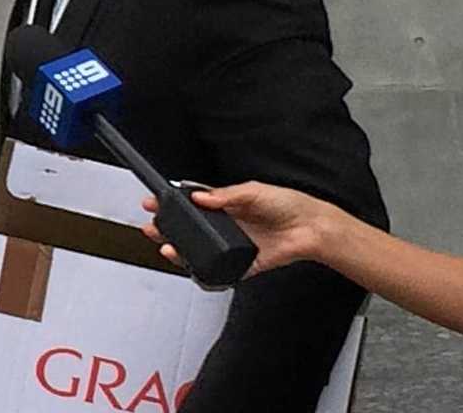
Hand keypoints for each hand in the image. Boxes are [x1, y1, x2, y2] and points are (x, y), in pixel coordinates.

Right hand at [141, 182, 336, 278]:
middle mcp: (226, 226)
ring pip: (198, 251)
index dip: (172, 205)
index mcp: (226, 205)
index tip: (154, 202)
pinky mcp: (241, 265)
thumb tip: (200, 196)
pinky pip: (217, 272)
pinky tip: (191, 265)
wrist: (310, 229)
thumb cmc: (288, 204)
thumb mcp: (253, 191)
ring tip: (167, 245)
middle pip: (189, 230)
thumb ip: (225, 195)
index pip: (192, 205)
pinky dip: (201, 272)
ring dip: (179, 250)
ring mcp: (231, 247)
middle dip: (167, 228)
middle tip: (152, 226)